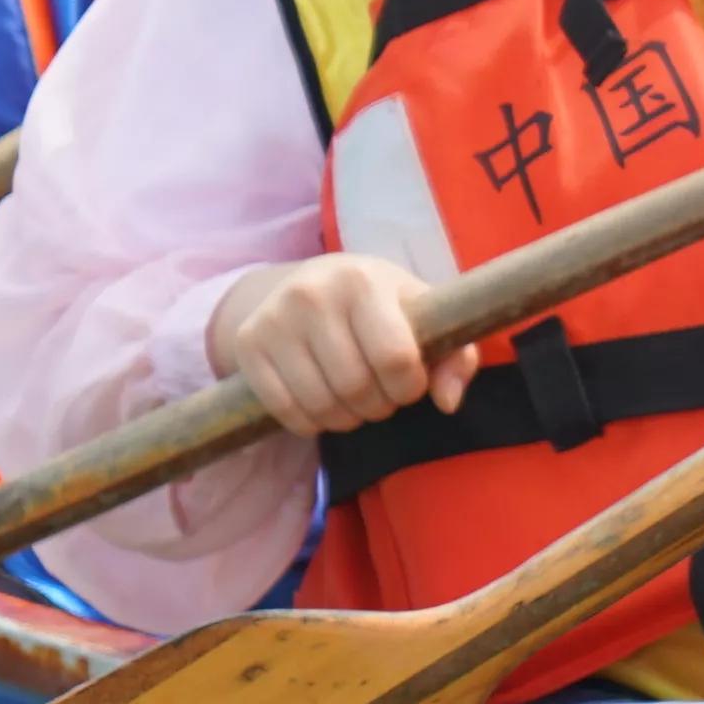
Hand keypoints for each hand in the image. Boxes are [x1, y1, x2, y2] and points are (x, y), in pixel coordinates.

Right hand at [206, 252, 449, 433]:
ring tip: (354, 401)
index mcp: (363, 281)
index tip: (409, 383)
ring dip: (346, 419)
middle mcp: (312, 294)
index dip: (409, 387)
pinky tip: (322, 405)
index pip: (395, 358)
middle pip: (357, 387)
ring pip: (320, 405)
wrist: (309, 284)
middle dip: (379, 406)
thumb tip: (448, 402)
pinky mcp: (248, 345)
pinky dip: (311, 423)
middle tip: (381, 396)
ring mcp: (274, 319)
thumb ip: (456, 358)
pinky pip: (284, 410)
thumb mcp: (424, 318)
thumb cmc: (380, 306)